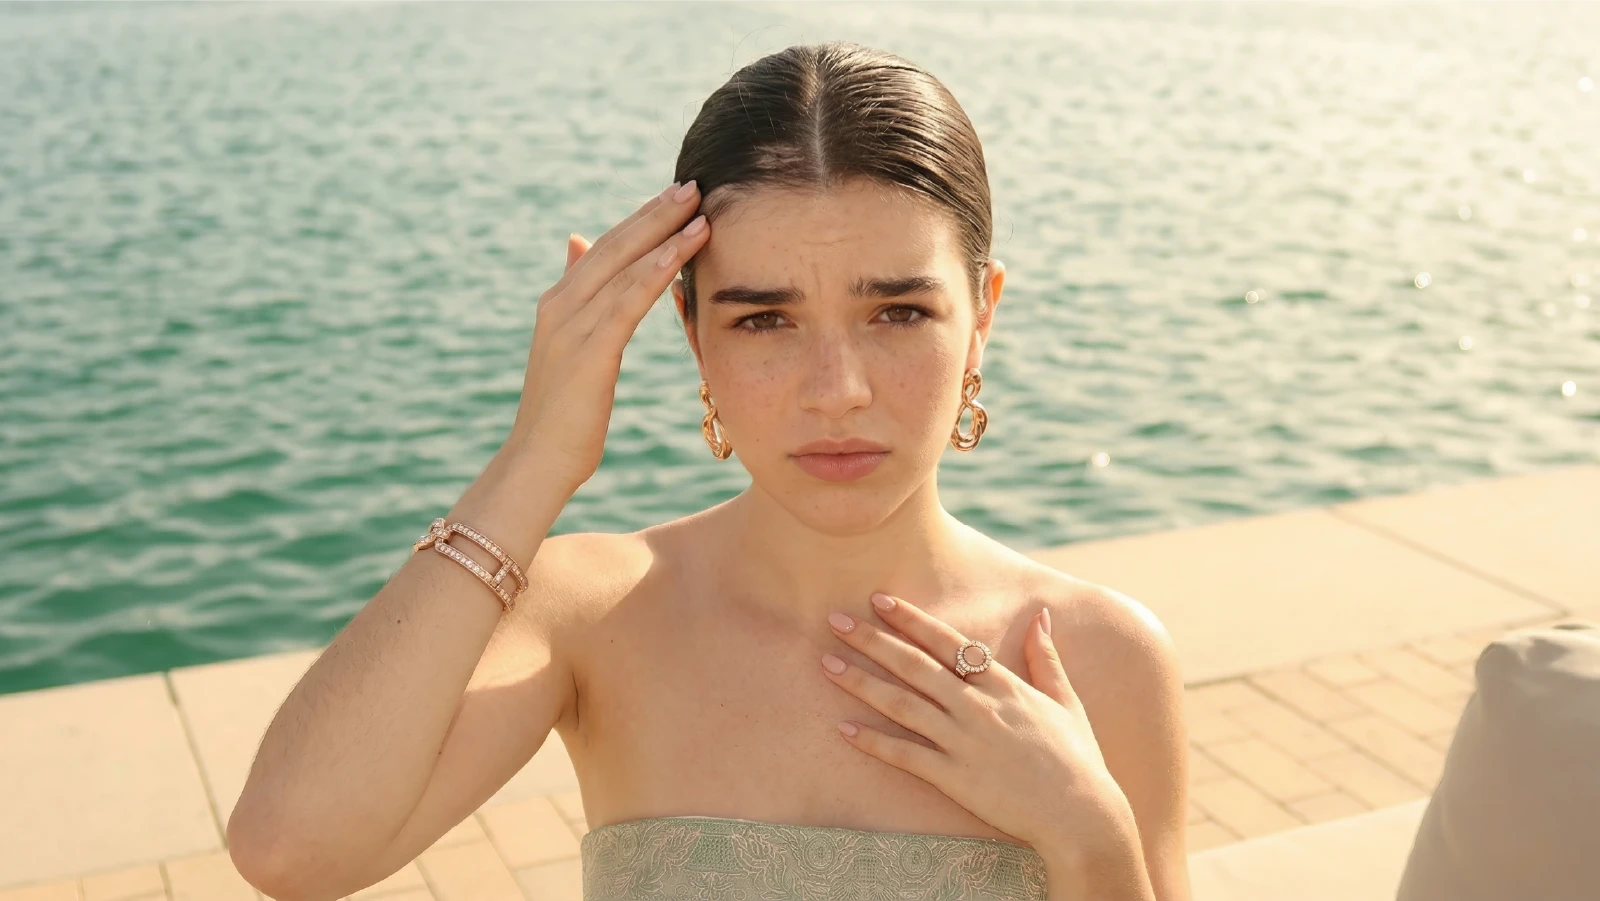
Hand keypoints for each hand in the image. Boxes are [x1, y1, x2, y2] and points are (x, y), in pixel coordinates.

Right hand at [503, 179, 710, 490]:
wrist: (538, 460)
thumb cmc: (563, 415)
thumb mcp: (572, 349)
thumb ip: (580, 297)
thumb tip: (578, 245)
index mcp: (560, 303)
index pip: (607, 248)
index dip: (642, 219)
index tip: (676, 195)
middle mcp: (561, 304)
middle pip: (615, 245)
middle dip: (656, 213)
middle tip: (694, 184)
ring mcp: (571, 325)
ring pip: (624, 266)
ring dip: (664, 234)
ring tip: (700, 209)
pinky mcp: (588, 349)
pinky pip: (627, 301)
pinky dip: (655, 271)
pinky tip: (680, 250)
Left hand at [821, 592, 1139, 857]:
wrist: (1081, 813)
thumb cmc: (1078, 757)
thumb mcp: (1066, 700)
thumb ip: (1046, 656)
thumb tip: (1042, 615)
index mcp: (1002, 685)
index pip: (947, 642)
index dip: (911, 619)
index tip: (880, 599)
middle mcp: (977, 707)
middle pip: (914, 666)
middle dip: (872, 640)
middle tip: (835, 620)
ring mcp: (963, 741)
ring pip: (902, 704)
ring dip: (861, 682)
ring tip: (826, 663)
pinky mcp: (954, 777)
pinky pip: (905, 755)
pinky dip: (873, 742)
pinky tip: (843, 729)